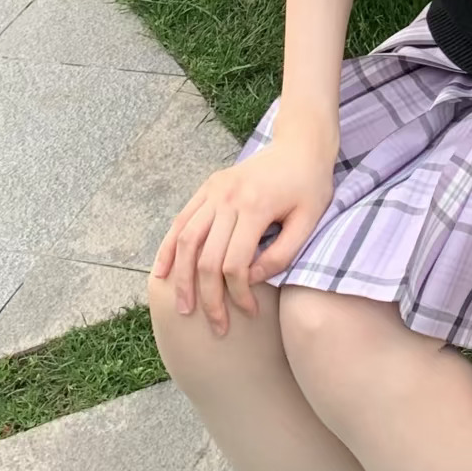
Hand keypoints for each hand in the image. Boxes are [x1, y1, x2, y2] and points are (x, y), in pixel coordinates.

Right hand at [149, 125, 335, 337]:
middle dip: (209, 298)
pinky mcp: (208, 187)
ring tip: (184, 309)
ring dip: (181, 279)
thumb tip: (252, 280)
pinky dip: (168, 248)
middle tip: (216, 326)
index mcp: (255, 206)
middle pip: (207, 258)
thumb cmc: (310, 185)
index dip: (239, 295)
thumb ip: (283, 253)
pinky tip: (161, 273)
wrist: (300, 144)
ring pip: (186, 240)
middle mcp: (229, 197)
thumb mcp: (310, 220)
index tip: (249, 313)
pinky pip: (181, 220)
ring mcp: (215, 190)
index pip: (235, 264)